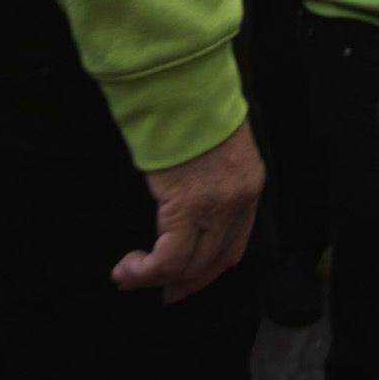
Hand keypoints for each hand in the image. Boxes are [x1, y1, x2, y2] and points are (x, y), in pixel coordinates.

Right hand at [113, 121, 263, 302]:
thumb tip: (188, 195)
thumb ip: (210, 174)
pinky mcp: (186, 207)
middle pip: (214, 262)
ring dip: (157, 280)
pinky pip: (169, 258)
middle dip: (186, 283)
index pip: (234, 244)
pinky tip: (128, 267)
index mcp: (250, 185)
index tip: (186, 280)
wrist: (186, 85)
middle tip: (162, 294)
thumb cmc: (195, 105)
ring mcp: (215, 207)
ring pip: (189, 266)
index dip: (209, 269)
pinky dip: (147, 271)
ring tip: (129, 278)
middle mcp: (238, 202)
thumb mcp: (217, 143)